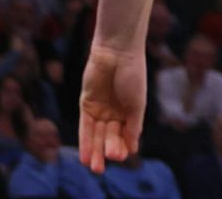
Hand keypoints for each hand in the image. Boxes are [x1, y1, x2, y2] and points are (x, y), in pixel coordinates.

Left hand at [78, 44, 145, 172]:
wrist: (118, 53)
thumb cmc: (133, 75)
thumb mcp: (137, 104)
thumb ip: (133, 126)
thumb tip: (133, 148)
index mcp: (130, 112)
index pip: (126, 135)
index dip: (123, 146)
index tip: (123, 157)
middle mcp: (115, 112)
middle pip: (110, 136)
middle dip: (108, 151)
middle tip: (105, 165)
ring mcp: (100, 109)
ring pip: (96, 135)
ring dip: (95, 151)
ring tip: (95, 167)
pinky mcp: (86, 104)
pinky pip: (85, 127)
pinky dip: (84, 141)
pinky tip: (85, 156)